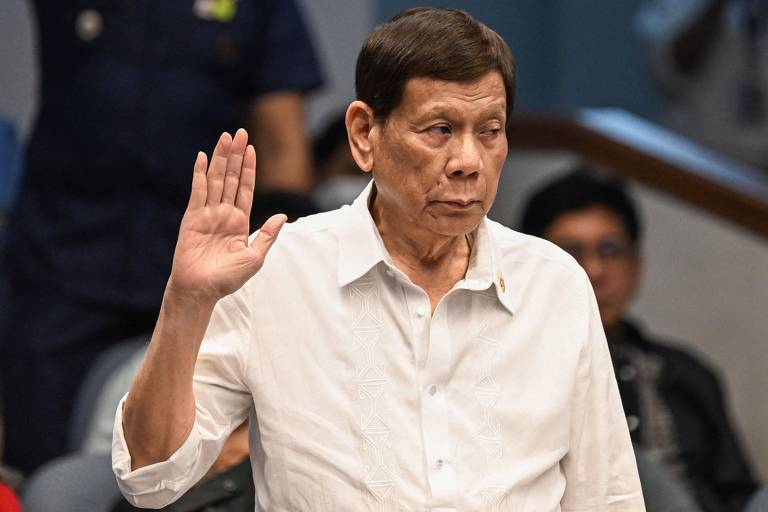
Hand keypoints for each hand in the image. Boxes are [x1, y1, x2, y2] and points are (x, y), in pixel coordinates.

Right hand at [167, 129, 285, 304]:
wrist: (201, 290)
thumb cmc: (227, 279)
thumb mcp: (255, 257)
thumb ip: (267, 235)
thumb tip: (283, 216)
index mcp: (239, 221)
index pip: (245, 188)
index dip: (248, 168)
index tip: (251, 148)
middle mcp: (223, 214)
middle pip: (230, 178)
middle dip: (235, 155)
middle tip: (240, 133)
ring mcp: (207, 214)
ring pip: (215, 180)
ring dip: (220, 158)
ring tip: (225, 137)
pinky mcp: (192, 218)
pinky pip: (197, 192)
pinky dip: (199, 174)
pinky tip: (202, 157)